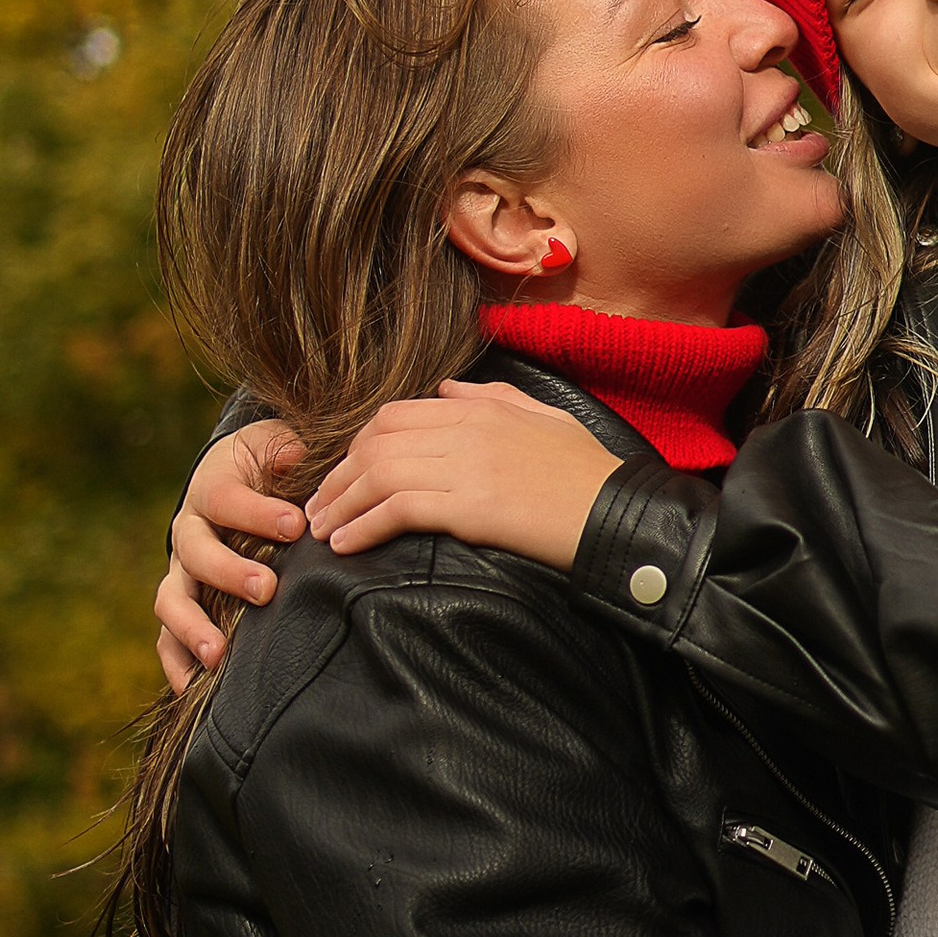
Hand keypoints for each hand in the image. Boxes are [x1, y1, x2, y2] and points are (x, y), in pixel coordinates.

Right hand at [155, 418, 305, 691]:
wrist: (240, 482)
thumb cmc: (270, 467)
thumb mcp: (278, 444)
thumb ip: (286, 449)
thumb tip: (295, 454)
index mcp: (212, 488)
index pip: (226, 499)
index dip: (257, 512)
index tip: (296, 526)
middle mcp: (189, 532)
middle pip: (196, 553)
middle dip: (229, 572)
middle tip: (266, 589)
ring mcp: (181, 573)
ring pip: (172, 600)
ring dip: (192, 627)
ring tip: (219, 654)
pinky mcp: (182, 607)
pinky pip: (167, 639)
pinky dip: (176, 664)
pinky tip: (192, 690)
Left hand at [307, 378, 621, 568]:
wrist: (619, 513)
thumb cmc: (589, 474)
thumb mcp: (546, 418)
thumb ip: (493, 397)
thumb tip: (445, 391)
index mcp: (482, 407)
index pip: (396, 415)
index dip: (358, 445)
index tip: (343, 475)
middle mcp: (468, 428)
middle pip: (376, 443)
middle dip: (337, 477)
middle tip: (318, 509)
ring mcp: (468, 466)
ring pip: (378, 475)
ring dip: (340, 505)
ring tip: (322, 532)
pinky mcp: (471, 507)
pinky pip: (397, 509)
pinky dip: (363, 526)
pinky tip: (346, 545)